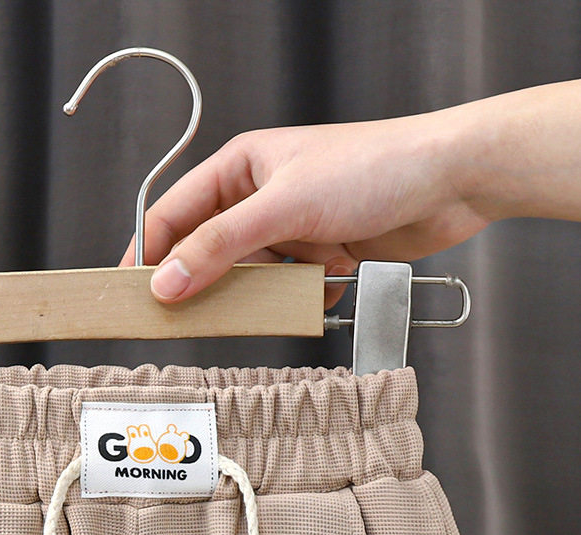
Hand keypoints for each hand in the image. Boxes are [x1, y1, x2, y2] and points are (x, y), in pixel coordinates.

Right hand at [116, 115, 488, 307]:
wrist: (451, 182)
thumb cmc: (374, 167)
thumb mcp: (285, 206)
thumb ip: (221, 246)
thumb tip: (168, 282)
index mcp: (241, 168)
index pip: (174, 214)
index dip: (148, 254)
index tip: (129, 295)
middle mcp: (261, 199)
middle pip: (207, 252)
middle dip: (197, 285)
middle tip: (174, 321)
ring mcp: (291, 231)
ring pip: (249, 278)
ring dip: (254, 297)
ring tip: (254, 309)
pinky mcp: (321, 258)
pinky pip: (289, 292)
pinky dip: (295, 300)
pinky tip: (314, 290)